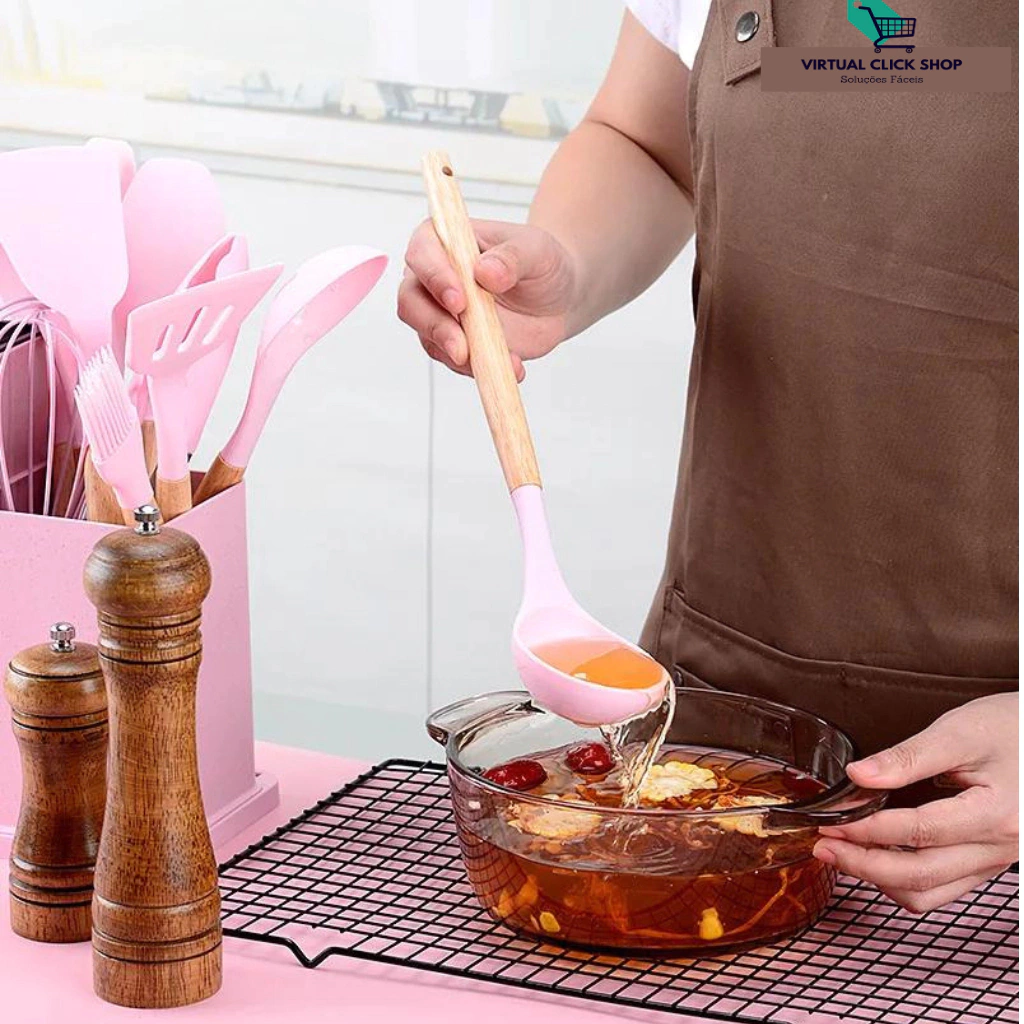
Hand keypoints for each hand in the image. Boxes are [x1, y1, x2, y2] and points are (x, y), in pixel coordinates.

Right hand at [397, 219, 576, 380]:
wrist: (557, 300)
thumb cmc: (541, 264)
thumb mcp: (536, 250)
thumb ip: (512, 258)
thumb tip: (485, 272)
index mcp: (446, 240)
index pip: (422, 253)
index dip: (434, 277)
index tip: (459, 301)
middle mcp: (434, 277)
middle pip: (411, 301)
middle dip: (434, 326)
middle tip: (462, 346)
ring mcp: (441, 313)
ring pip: (427, 336)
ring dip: (455, 353)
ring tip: (493, 361)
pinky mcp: (454, 342)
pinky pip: (452, 360)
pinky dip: (477, 367)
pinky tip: (510, 365)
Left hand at [813, 693, 1017, 912]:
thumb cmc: (1012, 728)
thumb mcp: (959, 732)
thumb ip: (906, 757)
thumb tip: (859, 775)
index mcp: (995, 815)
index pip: (918, 832)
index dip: (867, 830)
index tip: (832, 823)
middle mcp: (999, 848)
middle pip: (921, 875)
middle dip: (863, 864)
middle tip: (824, 847)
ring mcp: (996, 860)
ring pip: (931, 892)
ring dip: (880, 879)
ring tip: (843, 854)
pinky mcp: (989, 861)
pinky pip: (944, 888)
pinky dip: (904, 880)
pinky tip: (877, 858)